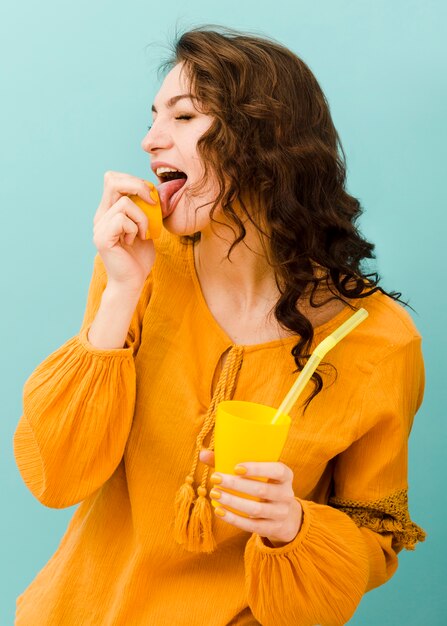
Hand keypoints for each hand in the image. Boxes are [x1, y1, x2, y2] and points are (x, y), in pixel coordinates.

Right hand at [93, 171, 157, 291]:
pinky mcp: (102, 237)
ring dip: (141, 217)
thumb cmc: (139, 257)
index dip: (132, 180)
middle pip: (112, 180)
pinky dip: (135, 228)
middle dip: (138, 186)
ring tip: (143, 233)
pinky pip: (122, 219)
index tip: (150, 196)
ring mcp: (99, 226)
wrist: (133, 282)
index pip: (113, 179)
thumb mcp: (145, 227)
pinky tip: (134, 241)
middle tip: (152, 202)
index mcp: (109, 211)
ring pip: (124, 202)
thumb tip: (152, 190)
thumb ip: (143, 209)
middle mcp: (101, 216)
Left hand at [199, 450, 302, 546]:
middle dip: (236, 485)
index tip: (236, 467)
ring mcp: (281, 513)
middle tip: (216, 479)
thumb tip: (203, 453)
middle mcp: (286, 494)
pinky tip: (219, 511)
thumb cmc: (264, 485)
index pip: (277, 470)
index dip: (258, 469)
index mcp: (285, 475)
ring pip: (256, 510)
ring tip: (215, 494)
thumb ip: (230, 461)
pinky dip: (234, 519)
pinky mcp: (273, 529)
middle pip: (262, 490)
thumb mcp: (256, 473)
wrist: (285, 516)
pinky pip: (252, 526)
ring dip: (233, 502)